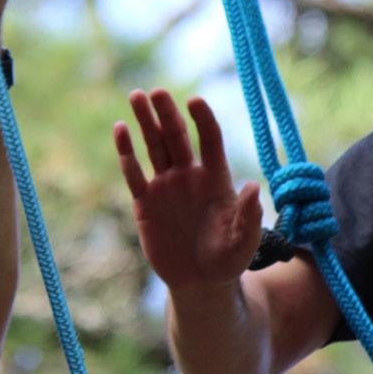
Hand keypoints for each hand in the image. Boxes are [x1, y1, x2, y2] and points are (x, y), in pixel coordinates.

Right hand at [114, 89, 262, 293]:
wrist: (200, 282)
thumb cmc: (228, 260)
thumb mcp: (244, 241)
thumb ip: (248, 215)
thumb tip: (253, 187)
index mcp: (216, 178)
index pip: (210, 140)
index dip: (203, 120)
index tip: (194, 101)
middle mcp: (189, 175)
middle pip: (177, 136)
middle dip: (167, 113)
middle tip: (157, 91)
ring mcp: (166, 186)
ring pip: (154, 146)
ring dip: (145, 122)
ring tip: (136, 95)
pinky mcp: (145, 202)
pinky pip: (134, 173)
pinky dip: (126, 153)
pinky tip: (120, 130)